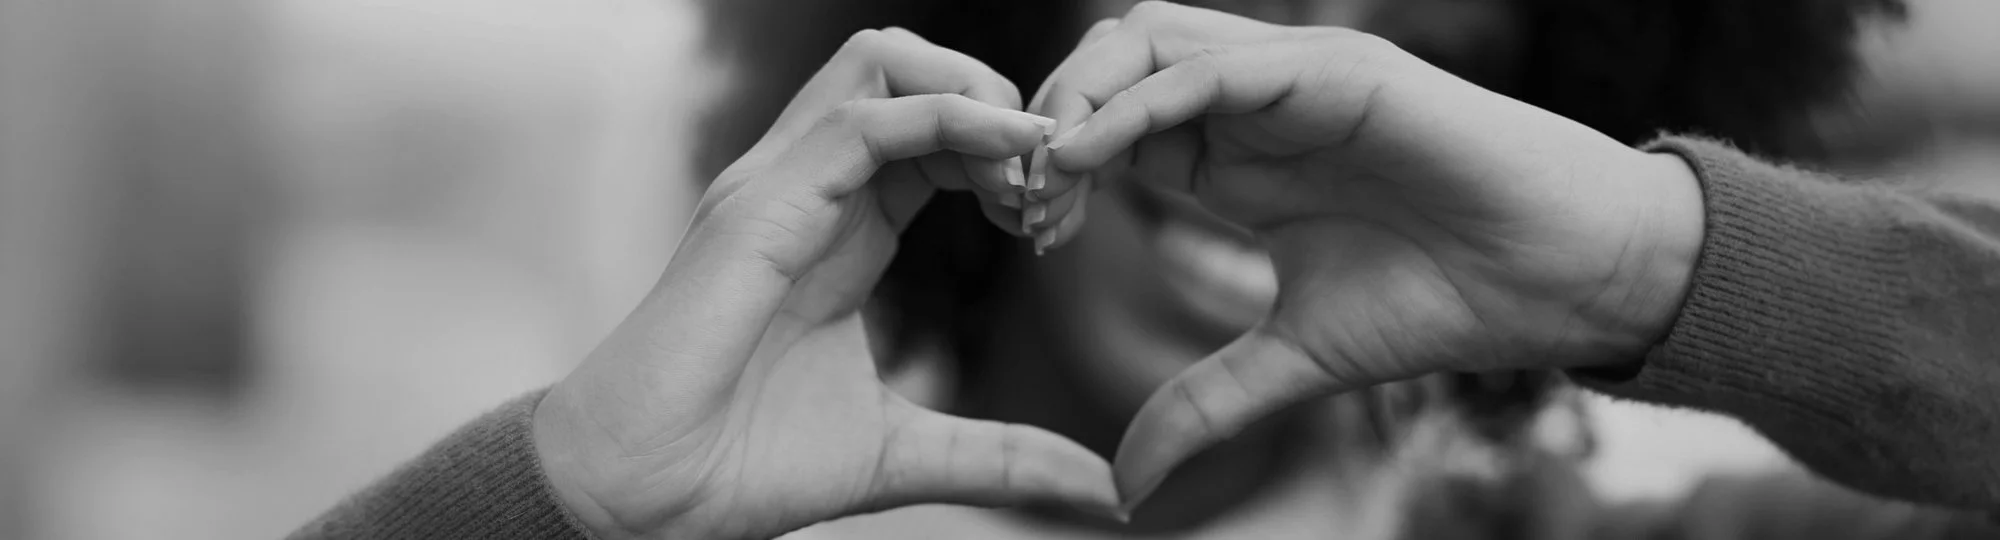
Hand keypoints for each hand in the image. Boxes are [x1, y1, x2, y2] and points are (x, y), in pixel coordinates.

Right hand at [532, 28, 1116, 539]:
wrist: (644, 497)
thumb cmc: (745, 466)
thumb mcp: (906, 454)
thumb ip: (1004, 457)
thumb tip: (1105, 492)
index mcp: (837, 226)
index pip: (932, 131)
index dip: (1006, 150)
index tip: (1057, 217)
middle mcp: (805, 187)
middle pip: (910, 66)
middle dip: (1001, 101)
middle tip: (1054, 181)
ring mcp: (777, 186)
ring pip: (882, 60)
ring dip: (977, 93)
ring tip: (1033, 163)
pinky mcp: (760, 206)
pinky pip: (862, 119)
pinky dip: (948, 118)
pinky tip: (1009, 159)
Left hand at [1031, 2, 1704, 508]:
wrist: (1563, 281)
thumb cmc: (1444, 303)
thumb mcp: (1291, 362)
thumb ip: (1202, 407)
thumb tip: (1123, 488)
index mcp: (1233, 157)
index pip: (1110, 130)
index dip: (1056, 172)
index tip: (1030, 237)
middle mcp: (1251, 104)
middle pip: (1110, 66)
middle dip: (1048, 122)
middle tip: (1025, 205)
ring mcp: (1291, 77)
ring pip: (1146, 39)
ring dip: (1079, 97)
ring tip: (1047, 176)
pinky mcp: (1335, 68)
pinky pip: (1212, 63)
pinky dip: (1139, 99)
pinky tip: (1092, 154)